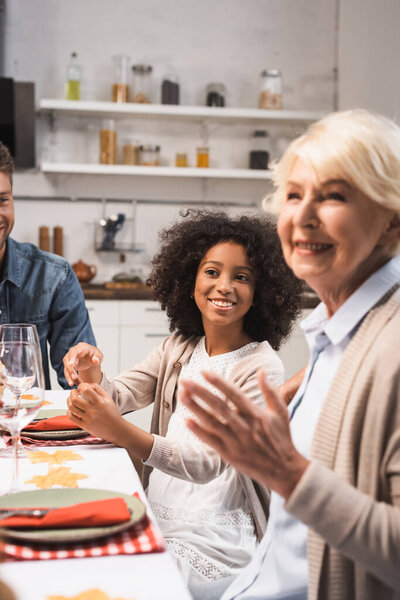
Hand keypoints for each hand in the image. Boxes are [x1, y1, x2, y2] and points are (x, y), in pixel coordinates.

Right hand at [63, 343, 102, 385]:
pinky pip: (67, 371)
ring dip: (68, 375)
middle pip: (67, 360)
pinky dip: (69, 377)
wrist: (91, 357)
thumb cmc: (94, 354)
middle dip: (70, 369)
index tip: (71, 365)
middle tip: (74, 377)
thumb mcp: (99, 355)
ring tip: (72, 383)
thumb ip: (97, 357)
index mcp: (80, 348)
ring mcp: (70, 358)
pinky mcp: (69, 365)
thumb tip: (95, 360)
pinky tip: (71, 383)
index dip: (72, 358)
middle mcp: (73, 352)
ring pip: (66, 367)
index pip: (74, 352)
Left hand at [67, 383, 153, 458]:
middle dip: (72, 392)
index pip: (86, 390)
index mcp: (99, 402)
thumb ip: (98, 389)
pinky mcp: (84, 426)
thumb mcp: (108, 398)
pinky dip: (69, 411)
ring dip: (69, 401)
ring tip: (71, 399)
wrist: (116, 429)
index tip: (82, 386)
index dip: (81, 385)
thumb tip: (87, 384)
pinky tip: (72, 409)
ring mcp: (88, 419)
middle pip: (75, 399)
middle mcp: (93, 410)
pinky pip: (71, 417)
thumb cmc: (112, 413)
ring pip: (71, 407)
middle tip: (74, 392)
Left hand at [180, 369, 309, 499]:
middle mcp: (244, 427)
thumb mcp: (281, 413)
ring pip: (212, 422)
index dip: (218, 383)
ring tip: (182, 396)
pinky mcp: (229, 454)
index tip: (204, 372)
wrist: (284, 471)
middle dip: (200, 392)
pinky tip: (186, 421)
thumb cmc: (282, 439)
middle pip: (218, 406)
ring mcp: (235, 441)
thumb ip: (271, 391)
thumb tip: (261, 372)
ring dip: (195, 408)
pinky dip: (199, 431)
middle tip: (185, 381)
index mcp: (256, 414)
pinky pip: (211, 441)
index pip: (234, 394)